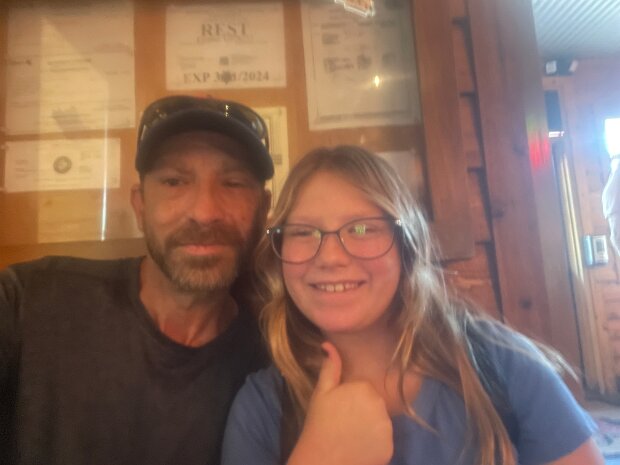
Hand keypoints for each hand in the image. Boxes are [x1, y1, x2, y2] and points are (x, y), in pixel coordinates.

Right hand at [287, 342, 392, 464]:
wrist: (322, 460)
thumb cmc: (319, 424)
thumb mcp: (321, 393)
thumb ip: (330, 368)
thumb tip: (329, 344)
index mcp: (364, 389)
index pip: (365, 389)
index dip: (352, 398)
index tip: (341, 409)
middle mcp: (380, 405)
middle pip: (376, 404)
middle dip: (364, 411)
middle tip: (345, 422)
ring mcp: (387, 428)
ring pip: (382, 421)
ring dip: (371, 426)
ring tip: (352, 435)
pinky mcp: (389, 447)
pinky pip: (385, 440)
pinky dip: (376, 443)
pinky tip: (360, 447)